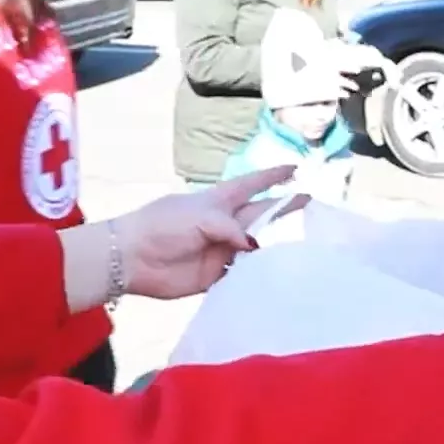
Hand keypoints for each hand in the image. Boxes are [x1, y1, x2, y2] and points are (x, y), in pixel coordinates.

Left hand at [113, 167, 300, 299]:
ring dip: (275, 247)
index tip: (294, 168)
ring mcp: (221, 250)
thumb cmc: (163, 226)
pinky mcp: (216, 276)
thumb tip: (255, 246)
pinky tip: (275, 275)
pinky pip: (243, 275)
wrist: (132, 258)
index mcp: (218, 201)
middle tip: (310, 207)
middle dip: (284, 210)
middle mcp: (224, 224)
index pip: (252, 185)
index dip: (272, 177)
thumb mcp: (200, 216)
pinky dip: (257, 275)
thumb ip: (232, 228)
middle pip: (261, 216)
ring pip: (256, 248)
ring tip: (301, 246)